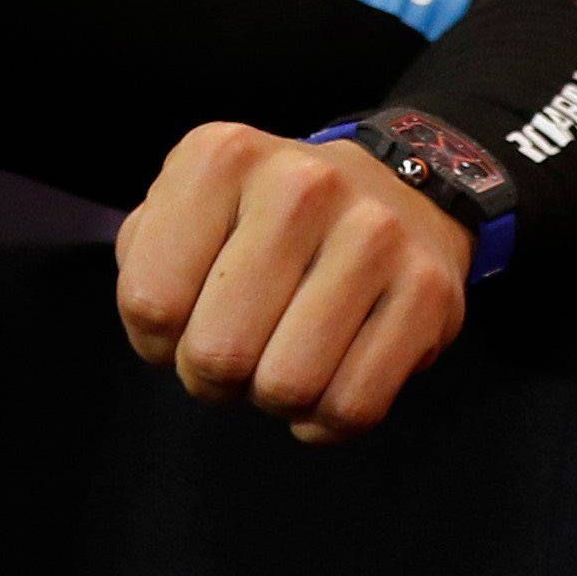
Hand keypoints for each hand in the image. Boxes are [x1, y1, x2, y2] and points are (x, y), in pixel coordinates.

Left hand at [117, 127, 474, 442]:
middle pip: (218, 353)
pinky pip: (354, 407)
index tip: (186, 322)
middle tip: (235, 353)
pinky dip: (326, 420)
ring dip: (273, 399)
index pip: (149, 302)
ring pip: (288, 387)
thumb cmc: (269, 218)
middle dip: (213, 378)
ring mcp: (375, 235)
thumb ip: (147, 258)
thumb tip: (161, 327)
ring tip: (281, 361)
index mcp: (223, 156)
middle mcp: (302, 183)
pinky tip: (326, 383)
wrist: (400, 191)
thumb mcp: (192, 207)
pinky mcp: (429, 292)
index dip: (156, 340)